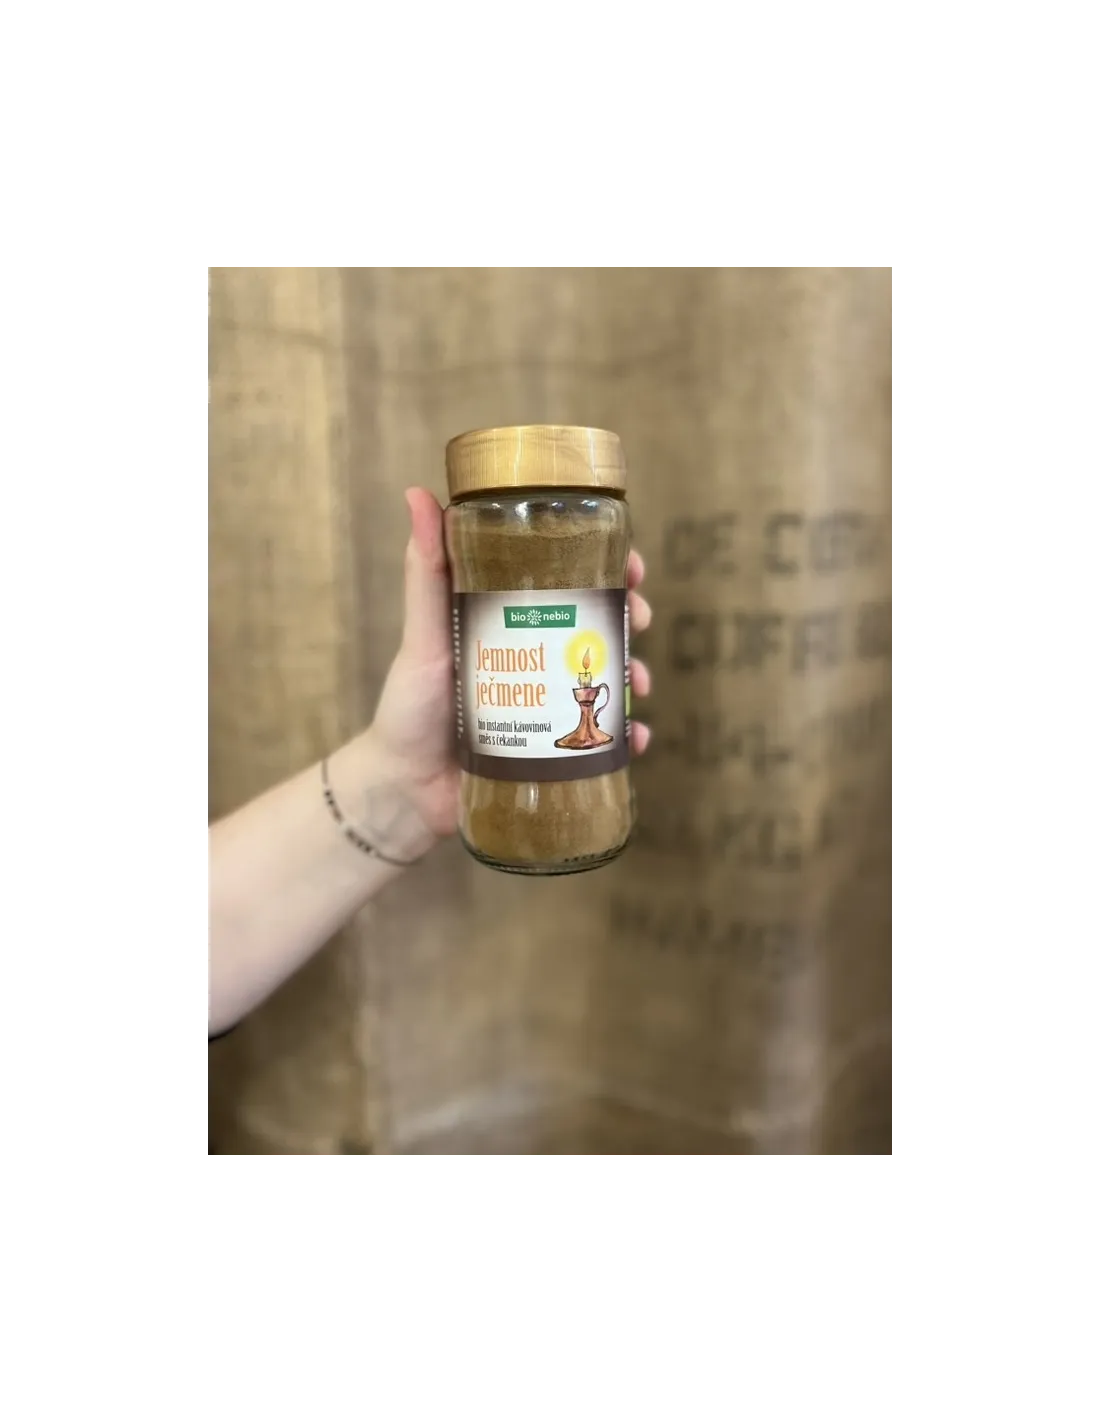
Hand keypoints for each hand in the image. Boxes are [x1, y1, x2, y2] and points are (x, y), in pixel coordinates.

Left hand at [372, 488, 652, 840]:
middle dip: (627, 617)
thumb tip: (417, 493)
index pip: (564, 582)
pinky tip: (635, 740)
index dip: (603, 567)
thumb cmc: (407, 709)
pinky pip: (602, 740)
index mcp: (507, 622)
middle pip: (595, 625)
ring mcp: (547, 704)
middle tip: (638, 618)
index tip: (628, 563)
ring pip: (607, 680)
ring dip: (633, 675)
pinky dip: (626, 738)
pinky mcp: (554, 749)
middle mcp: (534, 658)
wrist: (404, 792)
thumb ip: (425, 571)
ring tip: (637, 684)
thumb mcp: (422, 635)